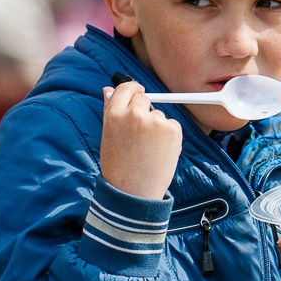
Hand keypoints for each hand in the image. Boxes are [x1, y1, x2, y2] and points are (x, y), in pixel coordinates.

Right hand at [99, 79, 182, 199]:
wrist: (134, 192)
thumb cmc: (119, 167)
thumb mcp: (108, 136)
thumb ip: (110, 111)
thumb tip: (108, 89)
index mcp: (114, 114)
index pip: (125, 89)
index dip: (133, 88)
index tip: (138, 91)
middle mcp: (134, 114)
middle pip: (144, 98)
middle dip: (145, 109)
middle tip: (142, 133)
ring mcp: (155, 121)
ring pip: (159, 115)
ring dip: (157, 126)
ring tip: (149, 150)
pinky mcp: (172, 130)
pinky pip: (172, 125)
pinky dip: (170, 136)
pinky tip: (160, 151)